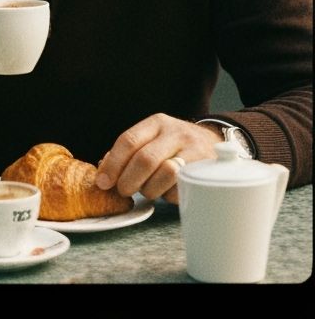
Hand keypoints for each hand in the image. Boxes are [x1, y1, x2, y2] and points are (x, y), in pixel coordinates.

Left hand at [94, 113, 222, 203]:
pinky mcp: (207, 169)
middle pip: (145, 159)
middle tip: (124, 191)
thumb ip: (128, 153)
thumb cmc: (174, 146)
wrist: (214, 143)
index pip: (128, 140)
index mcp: (156, 123)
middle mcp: (175, 133)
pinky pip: (182, 187)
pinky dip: (169, 195)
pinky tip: (168, 191)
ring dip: (150, 189)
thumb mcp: (152, 139)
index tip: (103, 182)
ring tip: (148, 191)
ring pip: (165, 173)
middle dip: (128, 181)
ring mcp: (194, 149)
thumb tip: (104, 172)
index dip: (113, 164)